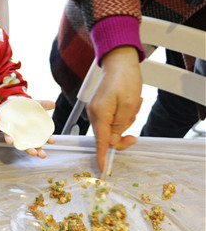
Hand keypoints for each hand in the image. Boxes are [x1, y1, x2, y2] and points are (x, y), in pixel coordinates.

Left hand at [3, 100, 55, 157]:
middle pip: (34, 145)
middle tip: (43, 155)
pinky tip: (10, 141)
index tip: (53, 141)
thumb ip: (43, 104)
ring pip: (23, 144)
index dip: (48, 139)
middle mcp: (26, 135)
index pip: (43, 136)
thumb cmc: (23, 108)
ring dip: (28, 149)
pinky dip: (9, 139)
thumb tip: (53, 104)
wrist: (8, 105)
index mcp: (35, 130)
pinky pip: (8, 137)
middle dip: (39, 151)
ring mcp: (17, 135)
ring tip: (33, 153)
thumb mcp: (34, 105)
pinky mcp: (7, 132)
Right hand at [87, 46, 141, 170]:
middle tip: (135, 135)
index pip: (100, 140)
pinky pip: (111, 119)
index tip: (103, 168)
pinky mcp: (99, 106)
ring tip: (134, 106)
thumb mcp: (129, 105)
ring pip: (111, 128)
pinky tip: (130, 104)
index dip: (102, 155)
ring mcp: (96, 109)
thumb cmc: (125, 80)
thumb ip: (119, 126)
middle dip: (122, 136)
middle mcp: (94, 113)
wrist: (119, 61)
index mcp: (100, 114)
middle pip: (106, 136)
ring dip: (125, 122)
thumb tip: (111, 141)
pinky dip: (121, 116)